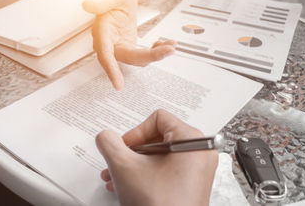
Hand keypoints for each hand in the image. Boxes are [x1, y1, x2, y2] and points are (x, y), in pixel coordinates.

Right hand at [83, 0, 174, 89]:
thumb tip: (87, 5)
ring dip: (156, 55)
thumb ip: (101, 2)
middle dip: (149, 56)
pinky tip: (165, 44)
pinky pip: (143, 56)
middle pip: (128, 58)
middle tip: (168, 50)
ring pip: (138, 59)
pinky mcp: (129, 48)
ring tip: (171, 45)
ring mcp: (120, 47)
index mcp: (102, 32)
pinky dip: (156, 52)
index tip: (118, 84)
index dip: (111, 69)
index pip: (104, 53)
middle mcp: (109, 44)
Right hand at [96, 109, 217, 205]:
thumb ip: (110, 144)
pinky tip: (127, 186)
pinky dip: (146, 175)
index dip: (135, 132)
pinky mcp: (192, 185)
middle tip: (118, 161)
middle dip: (131, 152)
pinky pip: (166, 170)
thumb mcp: (124, 167)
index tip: (124, 147)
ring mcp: (197, 170)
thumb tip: (105, 136)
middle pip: (158, 137)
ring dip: (134, 165)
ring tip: (116, 176)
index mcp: (192, 141)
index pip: (158, 119)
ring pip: (159, 156)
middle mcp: (200, 153)